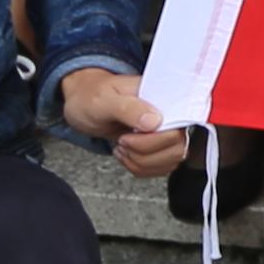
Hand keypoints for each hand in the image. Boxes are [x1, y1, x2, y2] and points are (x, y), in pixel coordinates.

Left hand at [57, 64, 191, 178]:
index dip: (155, 139)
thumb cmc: (93, 96)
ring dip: (141, 162)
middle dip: (144, 152)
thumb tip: (154, 121)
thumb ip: (129, 108)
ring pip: (171, 160)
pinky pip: (162, 167)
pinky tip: (127, 155)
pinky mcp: (159, 145)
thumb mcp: (104, 99)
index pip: (179, 124)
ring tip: (123, 148)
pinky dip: (140, 168)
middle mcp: (169, 113)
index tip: (127, 136)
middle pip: (177, 146)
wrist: (84, 103)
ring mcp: (165, 131)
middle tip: (123, 141)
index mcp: (162, 96)